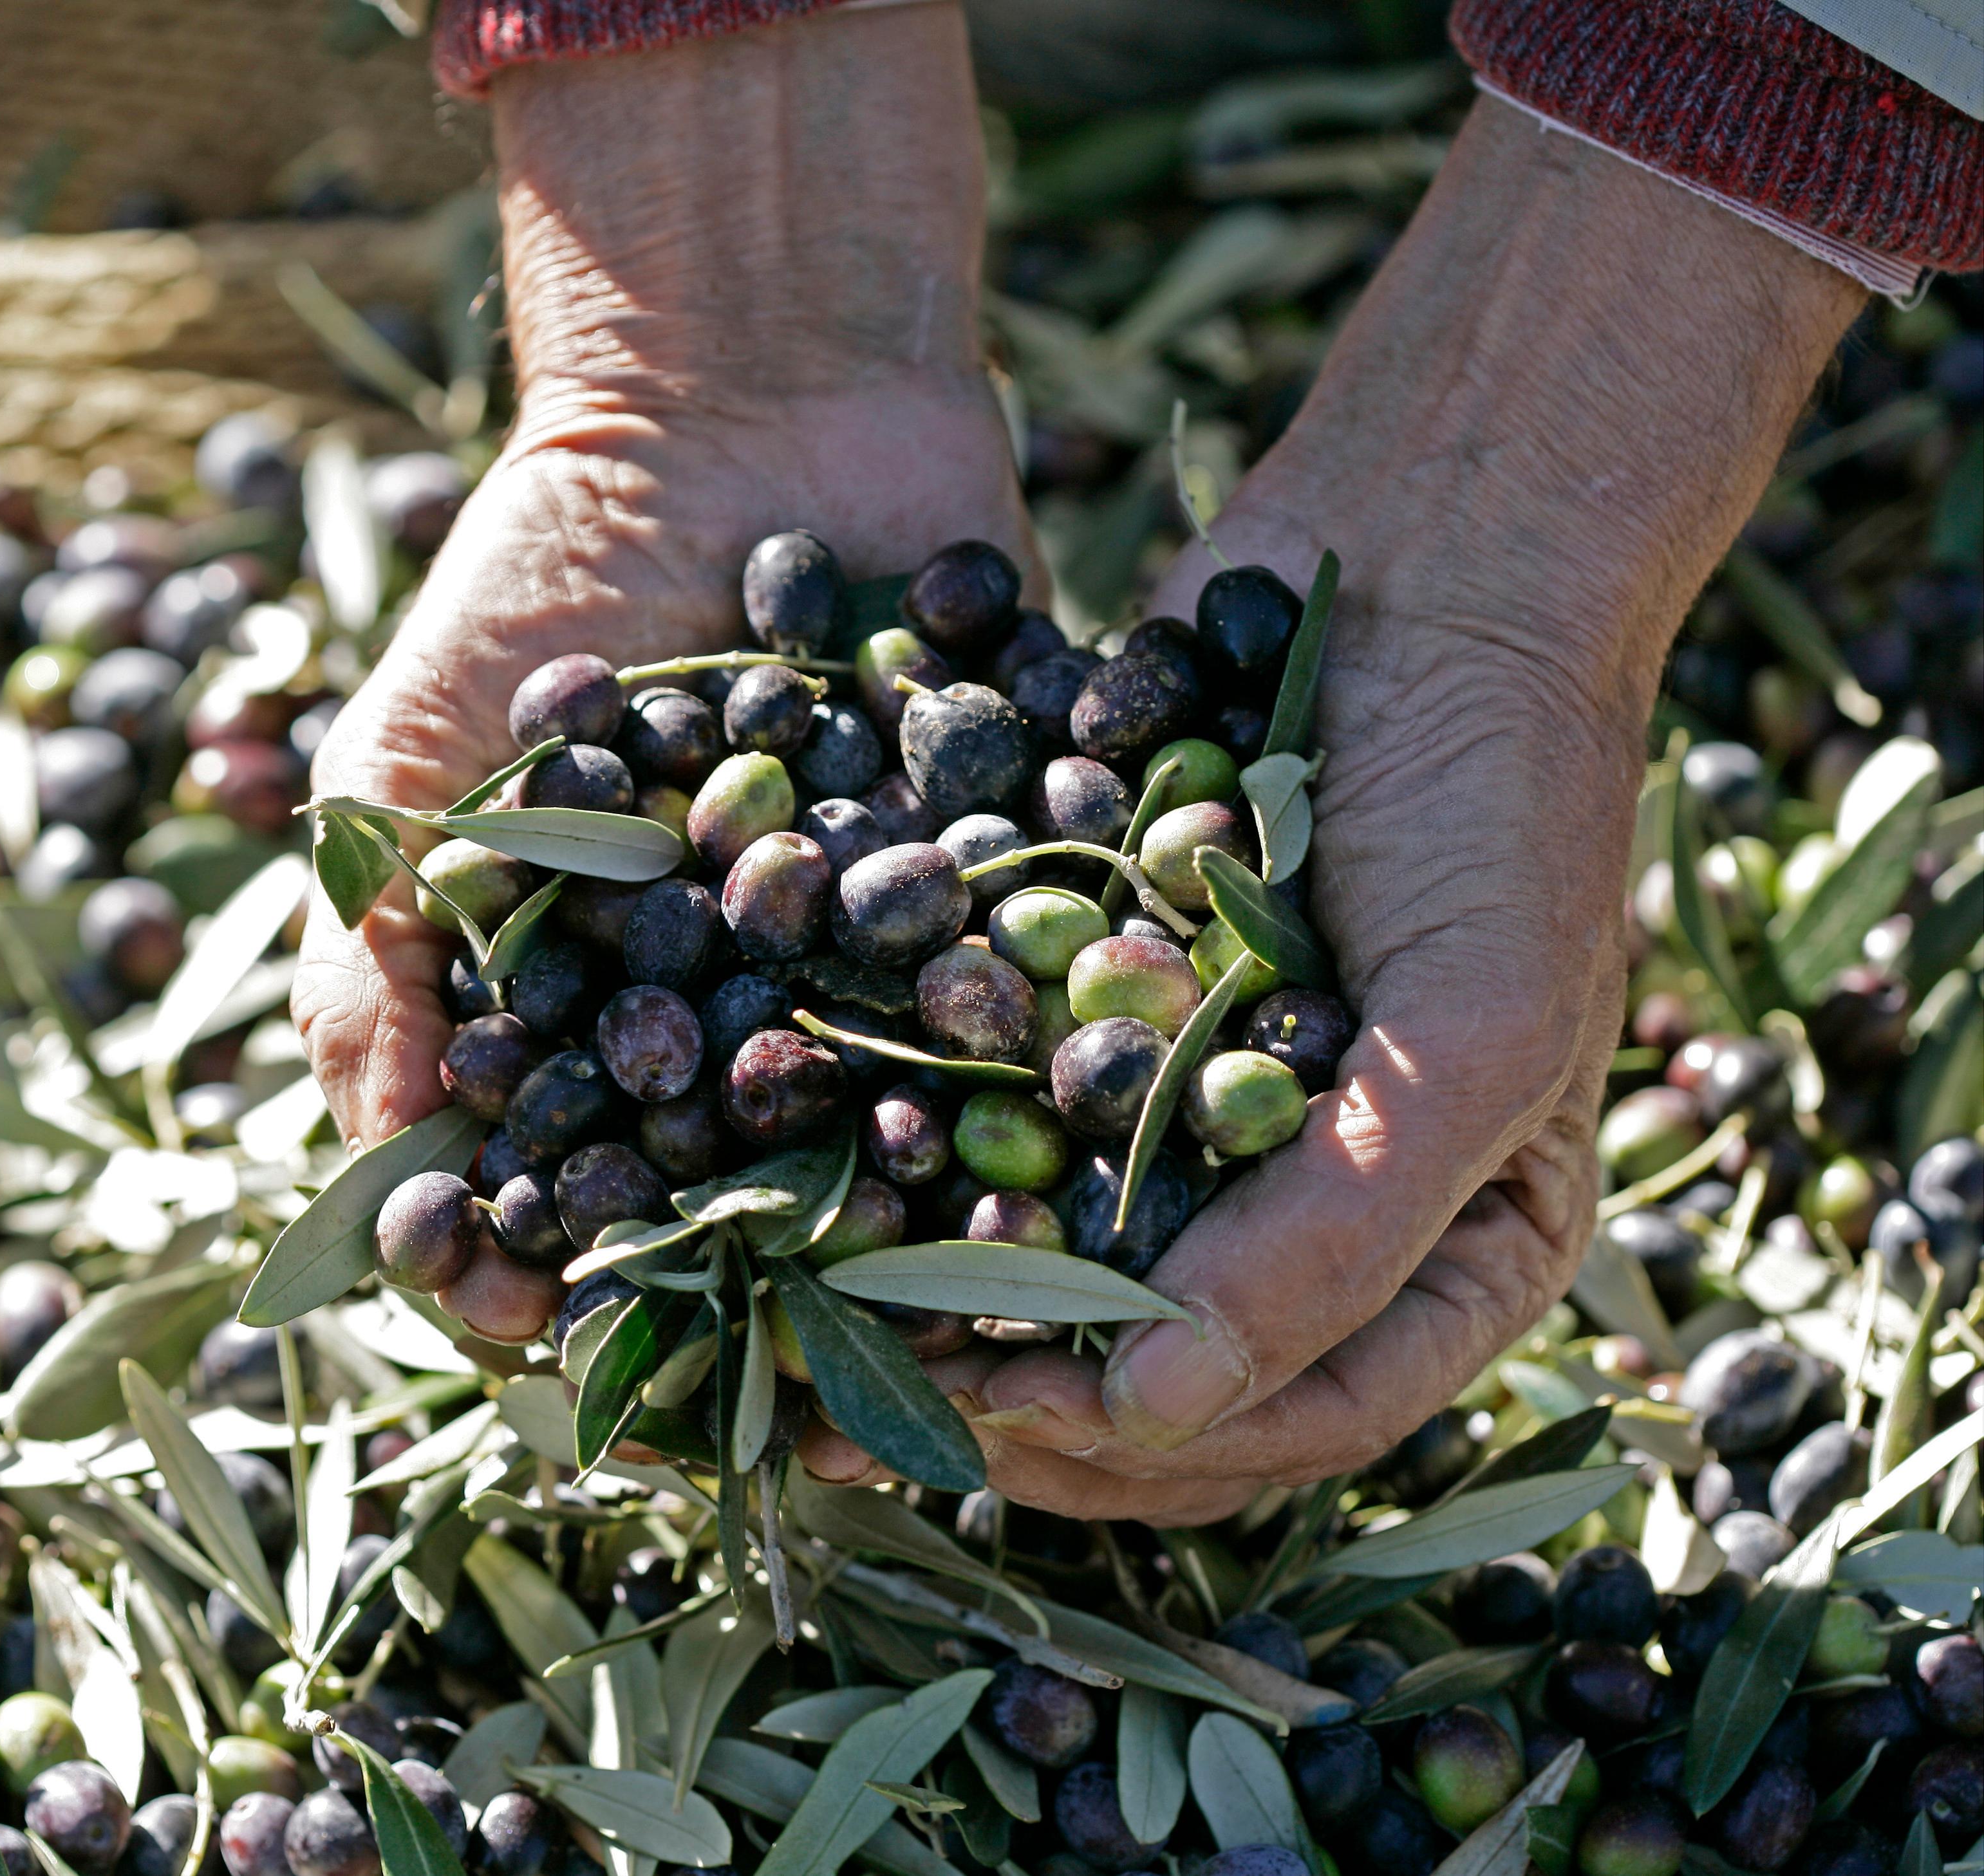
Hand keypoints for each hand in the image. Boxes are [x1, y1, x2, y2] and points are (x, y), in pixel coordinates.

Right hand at [293, 4, 1030, 1340]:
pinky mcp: (995, 894)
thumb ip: (385, 940)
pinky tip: (1036, 1180)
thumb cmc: (544, 573)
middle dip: (720, 1302)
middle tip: (736, 1393)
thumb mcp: (418, 752)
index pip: (540, 1182)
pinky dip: (1020, 1096)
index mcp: (575, 1007)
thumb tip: (388, 1140)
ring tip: (900, 1335)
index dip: (526, 1270)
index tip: (533, 1328)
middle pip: (713, 1199)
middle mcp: (719, 1013)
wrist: (744, 397)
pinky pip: (1014, 1020)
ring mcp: (861, 968)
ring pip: (869, 1144)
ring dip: (878, 1246)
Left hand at [791, 96, 1865, 1519]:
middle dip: (1018, 1407)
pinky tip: (799, 1189)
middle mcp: (1317, 1208)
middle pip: (1162, 1376)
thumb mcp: (1472, 1033)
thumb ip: (1340, 1230)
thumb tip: (1159, 1402)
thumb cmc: (1504, 803)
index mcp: (1453, 1247)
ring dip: (936, 1315)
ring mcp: (1200, 1114)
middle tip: (857, 1411)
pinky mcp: (1102, 1014)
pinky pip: (1002, 1125)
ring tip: (795, 1336)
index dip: (1159, 1445)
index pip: (1304, 1415)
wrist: (1432, 562)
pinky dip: (914, 1168)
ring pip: (1058, 1268)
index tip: (1016, 1422)